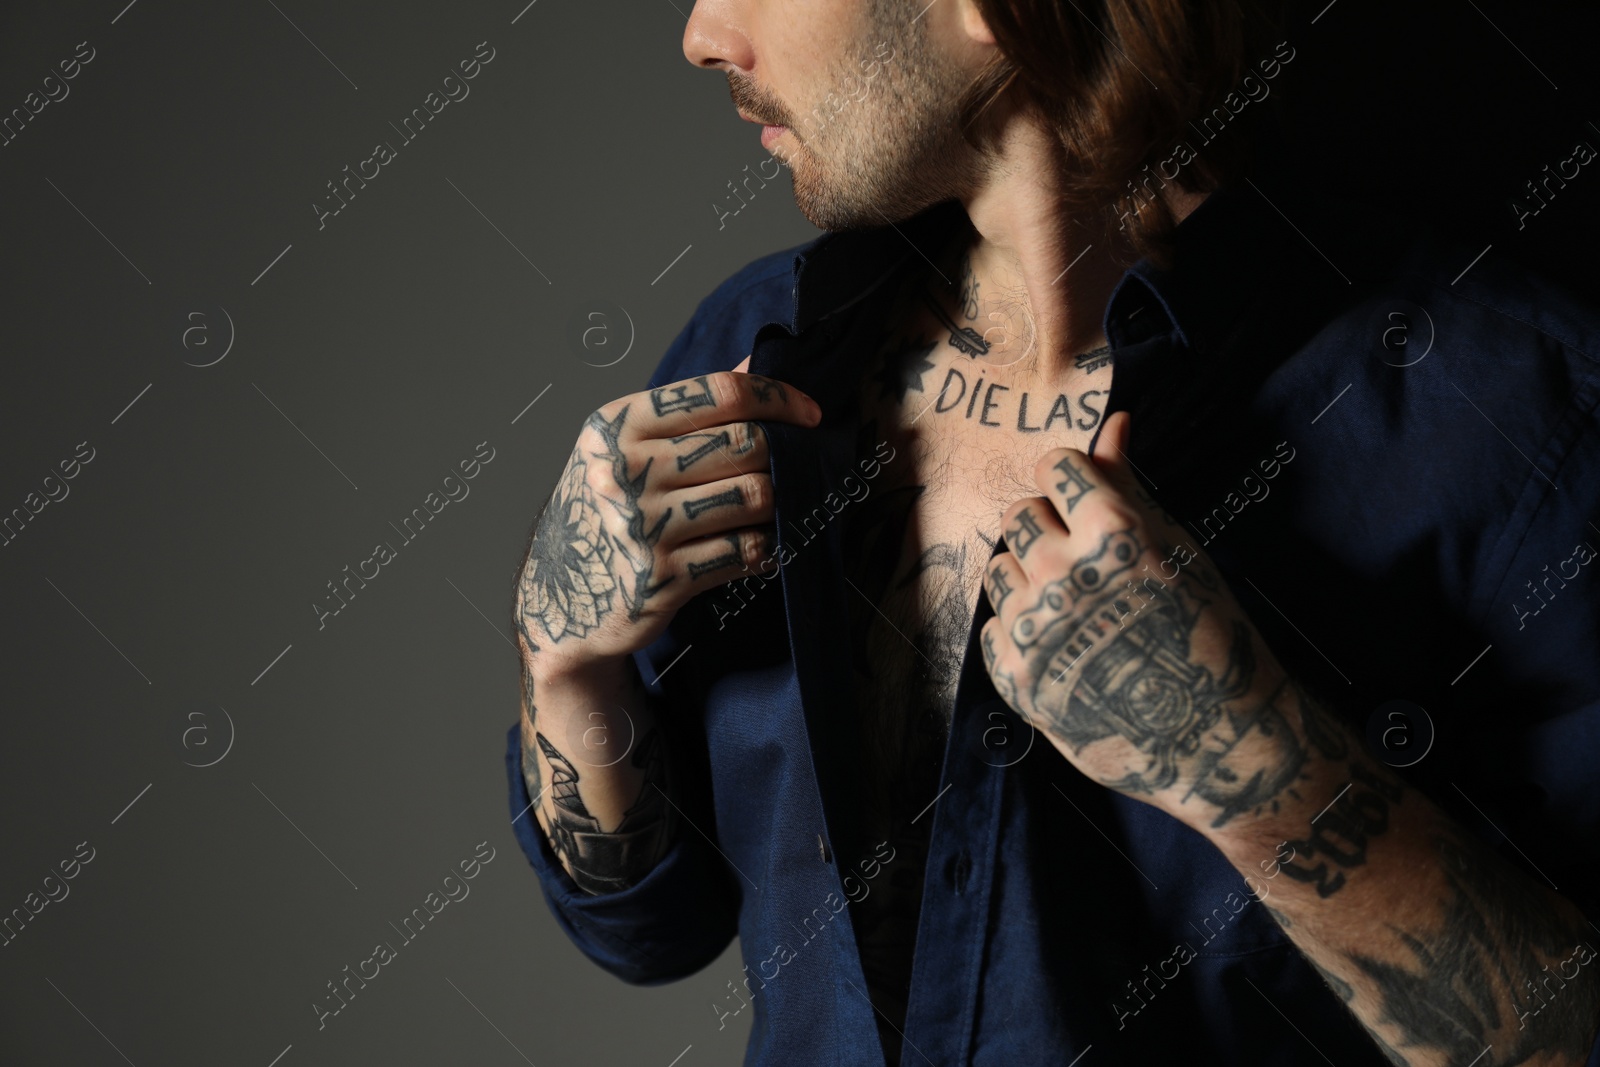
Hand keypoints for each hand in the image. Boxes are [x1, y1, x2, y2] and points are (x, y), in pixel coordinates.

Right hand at [515, 369, 820, 674]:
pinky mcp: (662, 578)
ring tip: (780, 504)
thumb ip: (688, 407)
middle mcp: (624, 471)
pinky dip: (766, 546)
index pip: (718, 392)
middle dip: (782, 452)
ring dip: (780, 500)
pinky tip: (764, 545)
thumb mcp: (624, 449)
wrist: (558, 601)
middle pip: (742, 443)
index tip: (809, 413)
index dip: (776, 397)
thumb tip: (755, 360)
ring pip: (751, 496)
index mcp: (617, 427)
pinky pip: (743, 550)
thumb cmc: (601, 513)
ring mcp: (642, 526)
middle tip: (798, 464)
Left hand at [980, 412, 1324, 828]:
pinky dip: (1019, 628)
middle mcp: (1062, 572)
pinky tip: (1062, 646)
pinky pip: (993, 623)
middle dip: (1047, 527)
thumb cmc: (1207, 632)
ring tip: (1076, 608)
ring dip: (1028, 576)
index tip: (1084, 503)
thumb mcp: (1176, 549)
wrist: (1213, 739)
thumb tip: (1113, 421)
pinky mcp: (1014, 675)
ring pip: (1000, 566)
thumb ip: (1129, 484)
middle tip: (1087, 565)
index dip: (1070, 482)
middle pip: (1019, 513)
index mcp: (1111, 532)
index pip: (1054, 466)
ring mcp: (1034, 625)